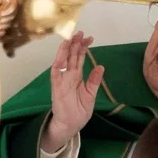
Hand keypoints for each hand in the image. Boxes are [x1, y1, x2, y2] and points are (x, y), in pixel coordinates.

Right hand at [41, 32, 103, 152]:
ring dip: (66, 49)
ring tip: (71, 38)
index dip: (83, 48)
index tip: (89, 38)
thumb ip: (94, 80)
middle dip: (75, 44)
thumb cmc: (79, 111)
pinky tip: (62, 51)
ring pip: (63, 60)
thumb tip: (101, 66)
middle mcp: (69, 76)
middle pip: (72, 56)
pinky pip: (56, 71)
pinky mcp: (57, 86)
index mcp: (77, 77)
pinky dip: (58, 61)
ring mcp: (62, 80)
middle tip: (80, 32)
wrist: (71, 125)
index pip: (80, 59)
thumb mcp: (91, 94)